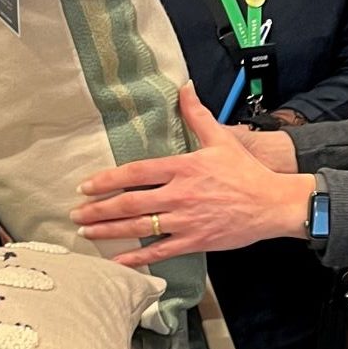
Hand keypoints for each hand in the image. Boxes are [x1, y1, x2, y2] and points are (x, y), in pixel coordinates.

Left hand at [71, 83, 315, 268]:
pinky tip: (116, 260)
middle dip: (98, 209)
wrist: (271, 204)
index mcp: (183, 168)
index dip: (107, 180)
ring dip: (108, 230)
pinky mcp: (194, 241)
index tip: (86, 186)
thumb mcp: (220, 139)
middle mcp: (179, 195)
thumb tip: (184, 87)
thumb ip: (197, 114)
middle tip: (76, 213)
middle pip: (130, 202)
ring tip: (86, 231)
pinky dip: (135, 257)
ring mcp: (185, 221)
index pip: (136, 173)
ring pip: (139, 227)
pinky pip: (159, 251)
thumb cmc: (245, 172)